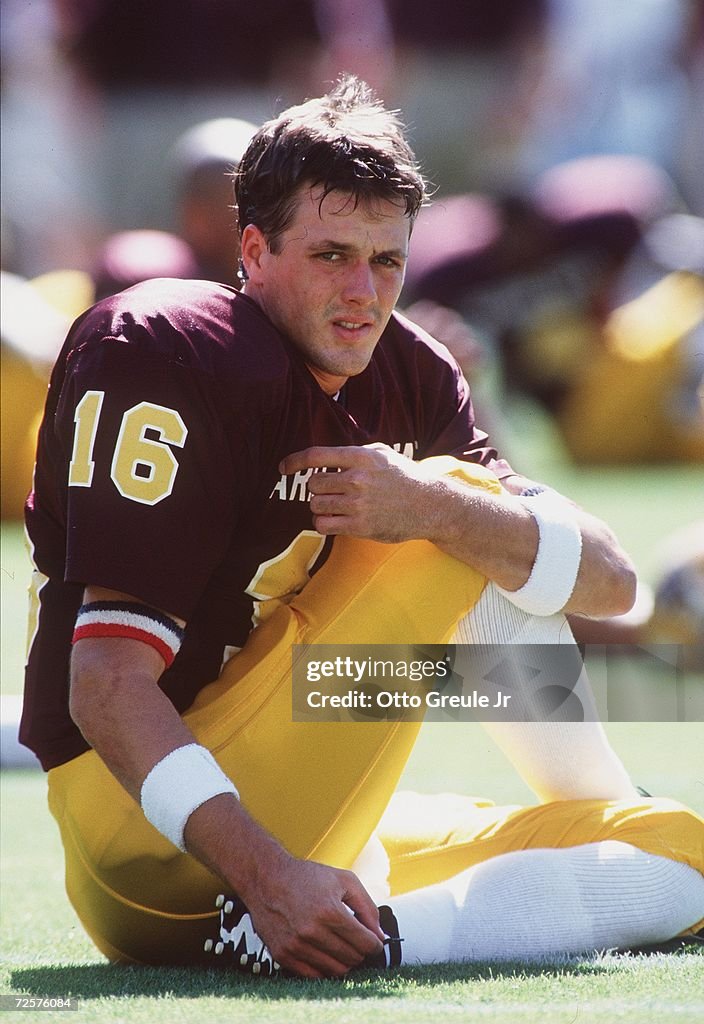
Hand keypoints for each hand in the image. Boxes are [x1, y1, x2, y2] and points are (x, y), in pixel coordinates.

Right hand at [241, 855, 384, 977]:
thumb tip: (380, 935)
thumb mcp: (344, 880)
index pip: (365, 943)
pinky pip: (313, 975)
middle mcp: (312, 931)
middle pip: (352, 958)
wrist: (266, 878)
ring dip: (343, 961)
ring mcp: (296, 946)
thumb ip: (367, 907)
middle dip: (360, 951)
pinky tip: (324, 952)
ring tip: (340, 945)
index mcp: (330, 911)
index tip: (374, 942)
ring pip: (335, 970)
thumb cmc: (306, 877)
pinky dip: (324, 967)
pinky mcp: (283, 955)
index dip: (375, 944)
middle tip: (356, 941)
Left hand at [279, 443, 430, 541]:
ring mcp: (358, 504)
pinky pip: (323, 525)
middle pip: (313, 484)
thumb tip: (326, 455)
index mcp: (362, 458)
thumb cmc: (405, 478)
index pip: (316, 456)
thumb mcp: (383, 454)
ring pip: (316, 505)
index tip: (284, 468)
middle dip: (317, 488)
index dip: (294, 461)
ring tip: (335, 506)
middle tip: (330, 491)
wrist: (430, 506)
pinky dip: (324, 523)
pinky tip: (335, 521)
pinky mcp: (360, 526)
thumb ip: (355, 453)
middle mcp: (358, 479)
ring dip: (320, 507)